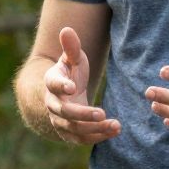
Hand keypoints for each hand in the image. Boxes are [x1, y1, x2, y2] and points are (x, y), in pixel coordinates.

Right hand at [45, 26, 120, 145]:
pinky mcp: (69, 133)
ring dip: (95, 129)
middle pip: (65, 112)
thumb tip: (67, 29)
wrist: (64, 93)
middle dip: (83, 114)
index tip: (73, 87)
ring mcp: (59, 120)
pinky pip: (81, 140)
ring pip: (74, 129)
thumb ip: (71, 47)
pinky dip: (98, 137)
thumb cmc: (71, 72)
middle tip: (102, 113)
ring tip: (116, 125)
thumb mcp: (73, 57)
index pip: (54, 84)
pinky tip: (115, 131)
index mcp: (52, 82)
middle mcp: (53, 104)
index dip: (61, 86)